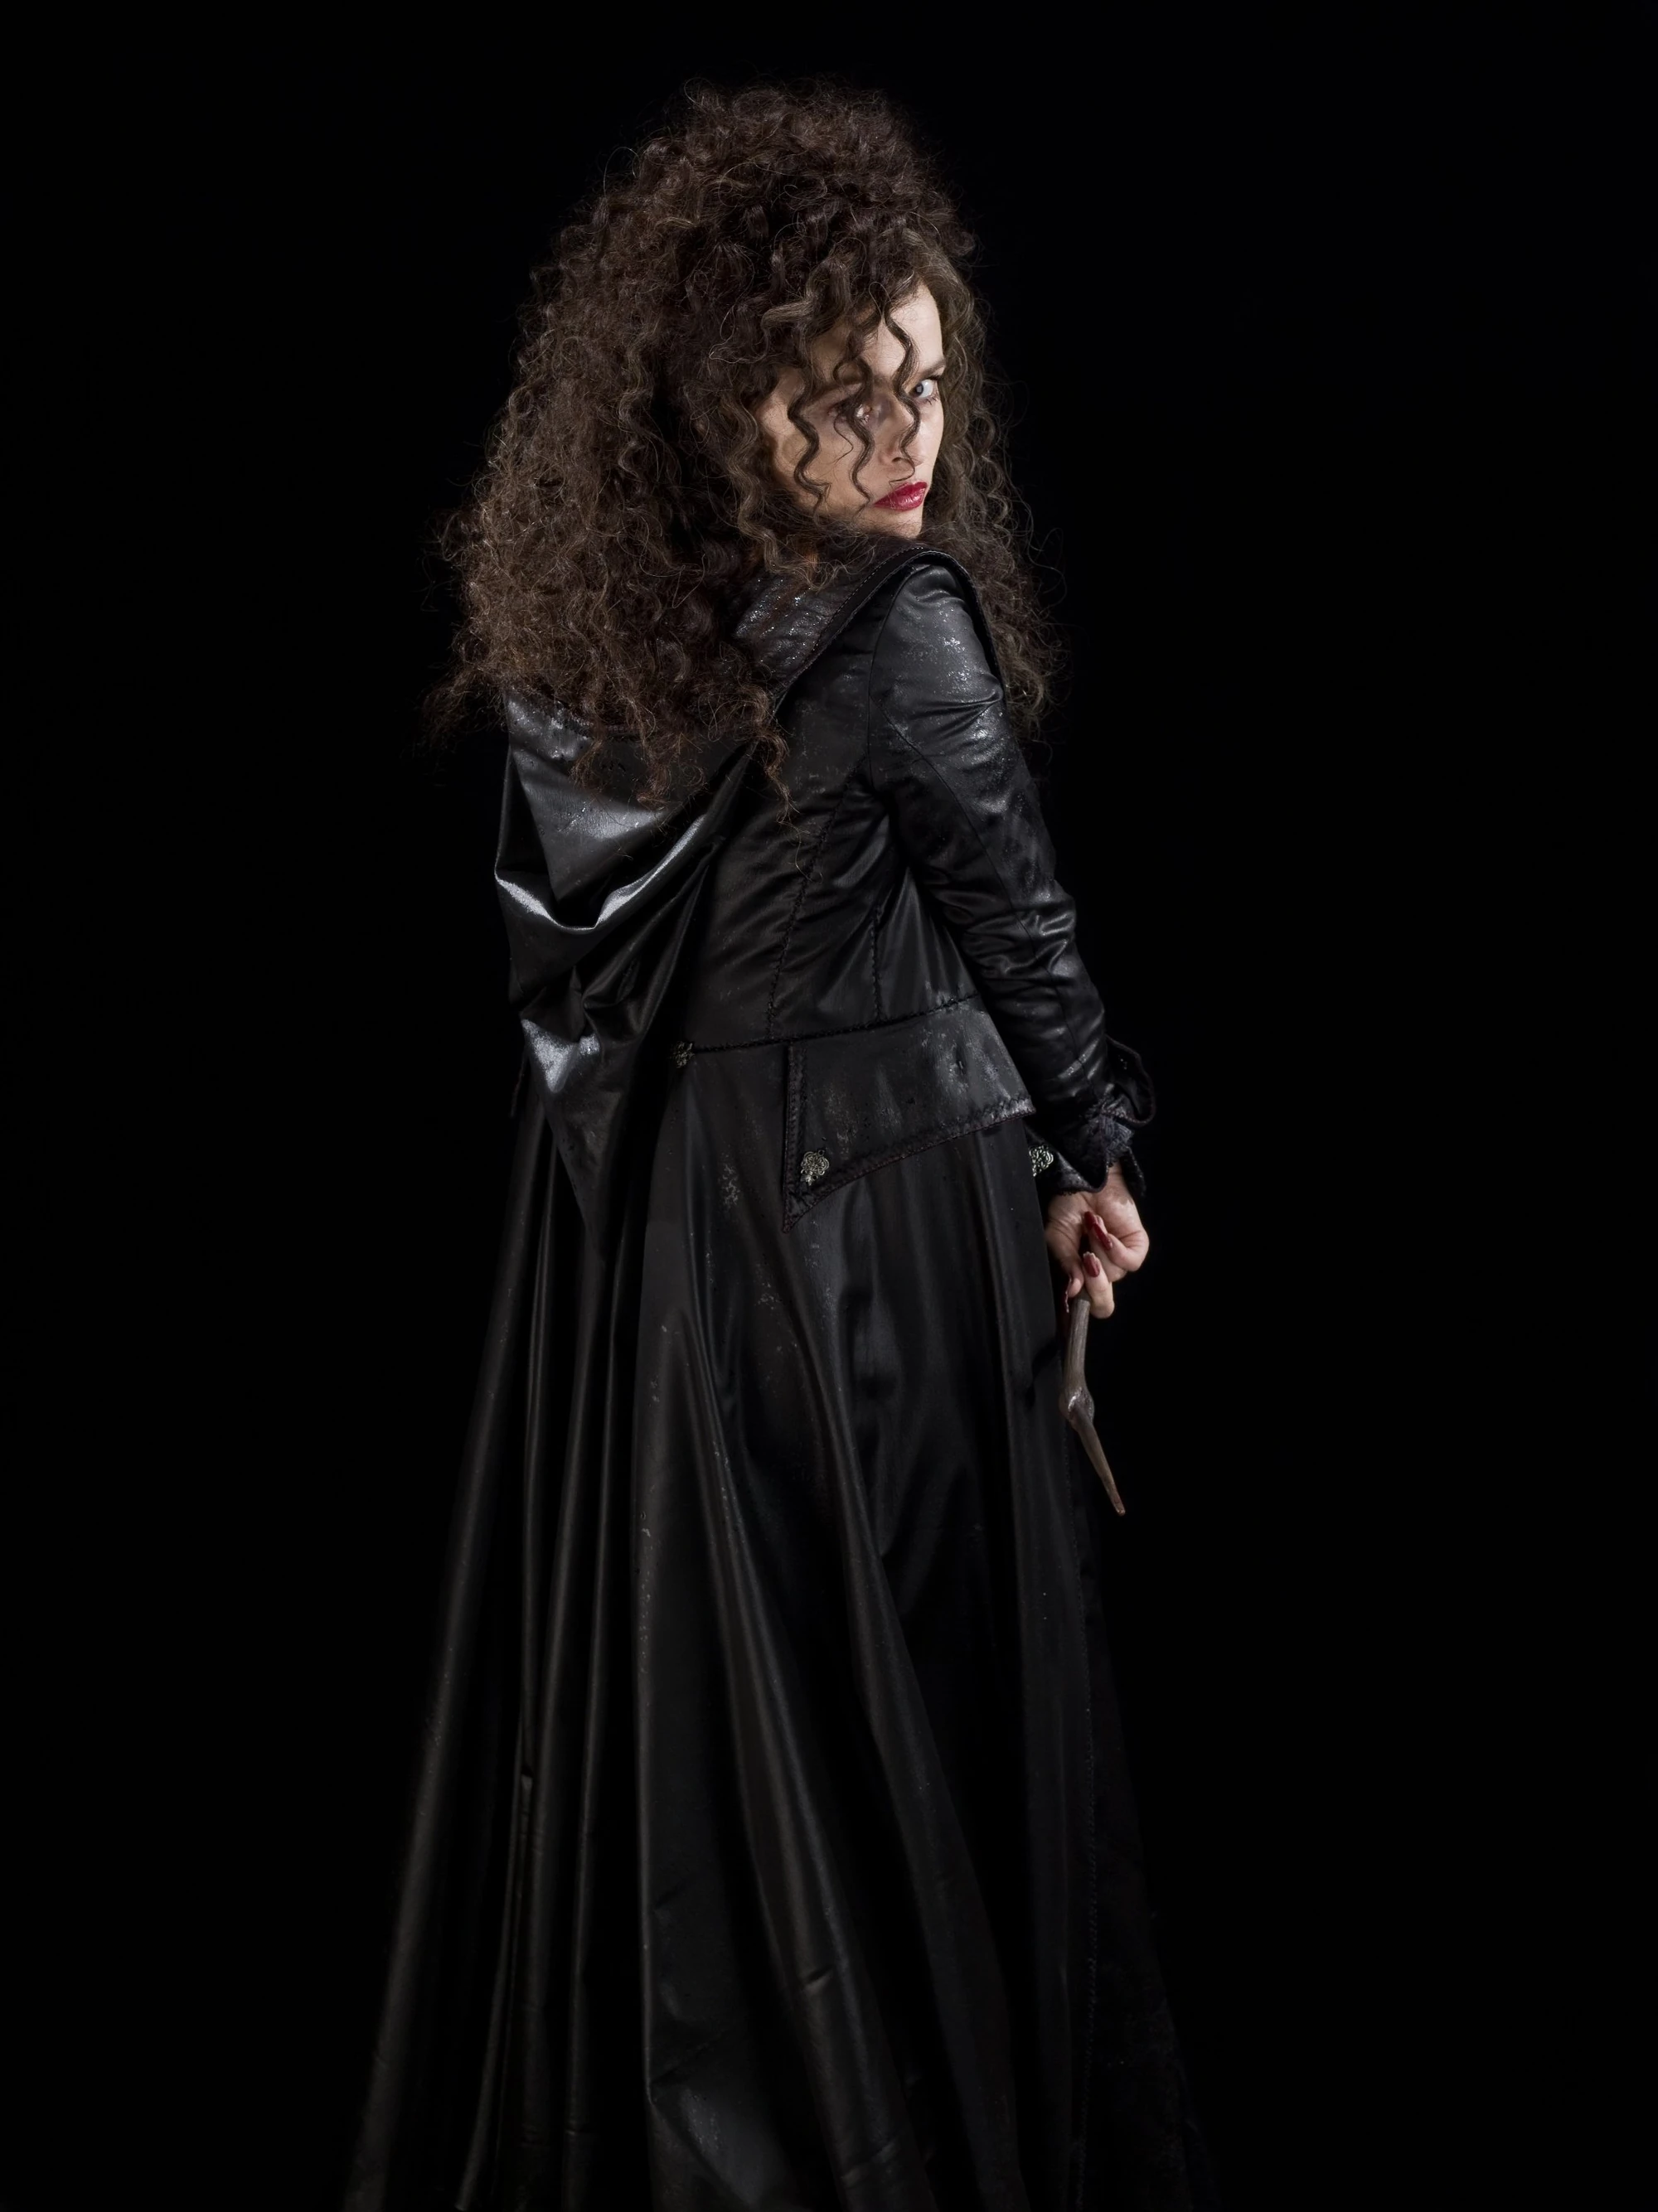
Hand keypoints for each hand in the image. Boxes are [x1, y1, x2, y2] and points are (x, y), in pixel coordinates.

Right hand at [1044, 1164, 1149, 1319]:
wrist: (1082, 1178)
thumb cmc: (1067, 1207)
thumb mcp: (1056, 1239)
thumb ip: (1066, 1266)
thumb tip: (1073, 1291)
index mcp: (1083, 1274)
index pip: (1087, 1307)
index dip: (1080, 1314)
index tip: (1071, 1310)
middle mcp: (1103, 1271)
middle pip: (1104, 1303)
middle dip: (1095, 1285)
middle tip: (1084, 1262)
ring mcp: (1121, 1259)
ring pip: (1114, 1275)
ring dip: (1099, 1249)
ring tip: (1090, 1226)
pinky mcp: (1137, 1245)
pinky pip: (1130, 1261)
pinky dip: (1114, 1247)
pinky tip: (1103, 1231)